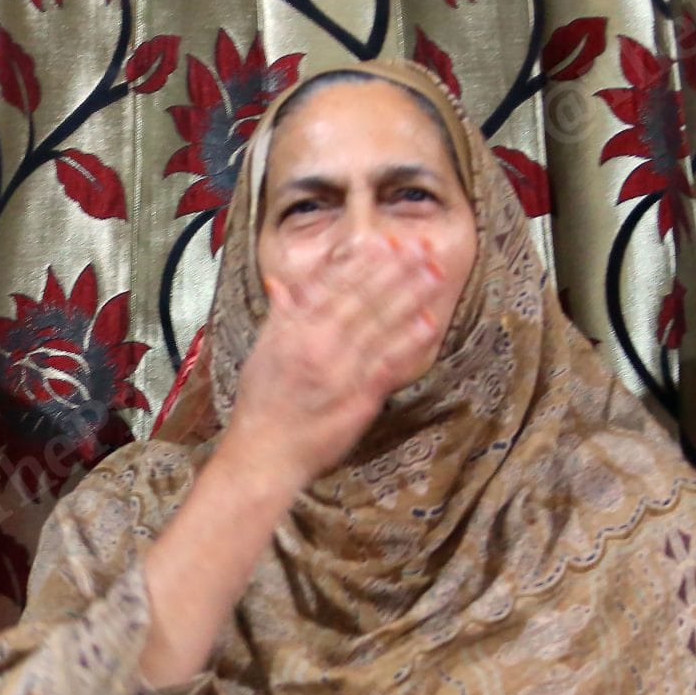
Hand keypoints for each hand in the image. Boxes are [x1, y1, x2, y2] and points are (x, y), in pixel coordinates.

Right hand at [218, 235, 450, 493]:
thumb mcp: (262, 353)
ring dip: (410, 295)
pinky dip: (409, 342)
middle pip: (363, 297)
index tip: (384, 241)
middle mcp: (318, 343)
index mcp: (294, 329)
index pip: (332, 285)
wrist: (264, 453)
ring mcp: (341, 369)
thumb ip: (279, 316)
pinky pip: (389, 363)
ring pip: (381, 324)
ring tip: (434, 272)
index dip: (361, 261)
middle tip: (421, 245)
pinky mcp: (359, 396)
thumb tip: (281, 285)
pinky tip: (428, 322)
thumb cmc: (261, 406)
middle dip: (395, 269)